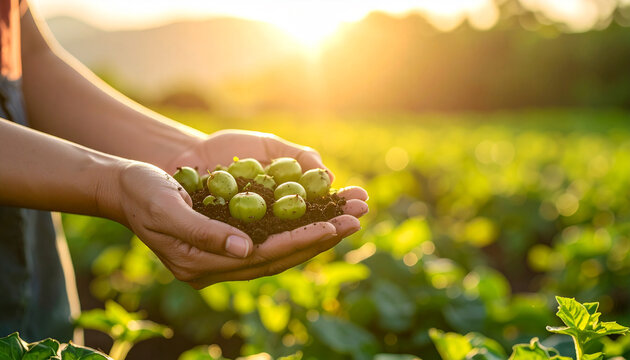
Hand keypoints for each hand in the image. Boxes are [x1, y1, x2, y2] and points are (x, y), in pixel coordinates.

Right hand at [154, 130, 367, 287]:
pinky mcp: (226, 241)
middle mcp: (216, 266)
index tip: (334, 226)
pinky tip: (318, 217)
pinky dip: (295, 227)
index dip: (300, 241)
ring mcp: (222, 256)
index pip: (262, 256)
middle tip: (354, 220)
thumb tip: (246, 251)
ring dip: (313, 235)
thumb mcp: (168, 208)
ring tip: (346, 219)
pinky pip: (269, 237)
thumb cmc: (141, 191)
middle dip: (318, 239)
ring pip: (278, 250)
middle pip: (278, 256)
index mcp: (201, 264)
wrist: (124, 186)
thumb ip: (204, 233)